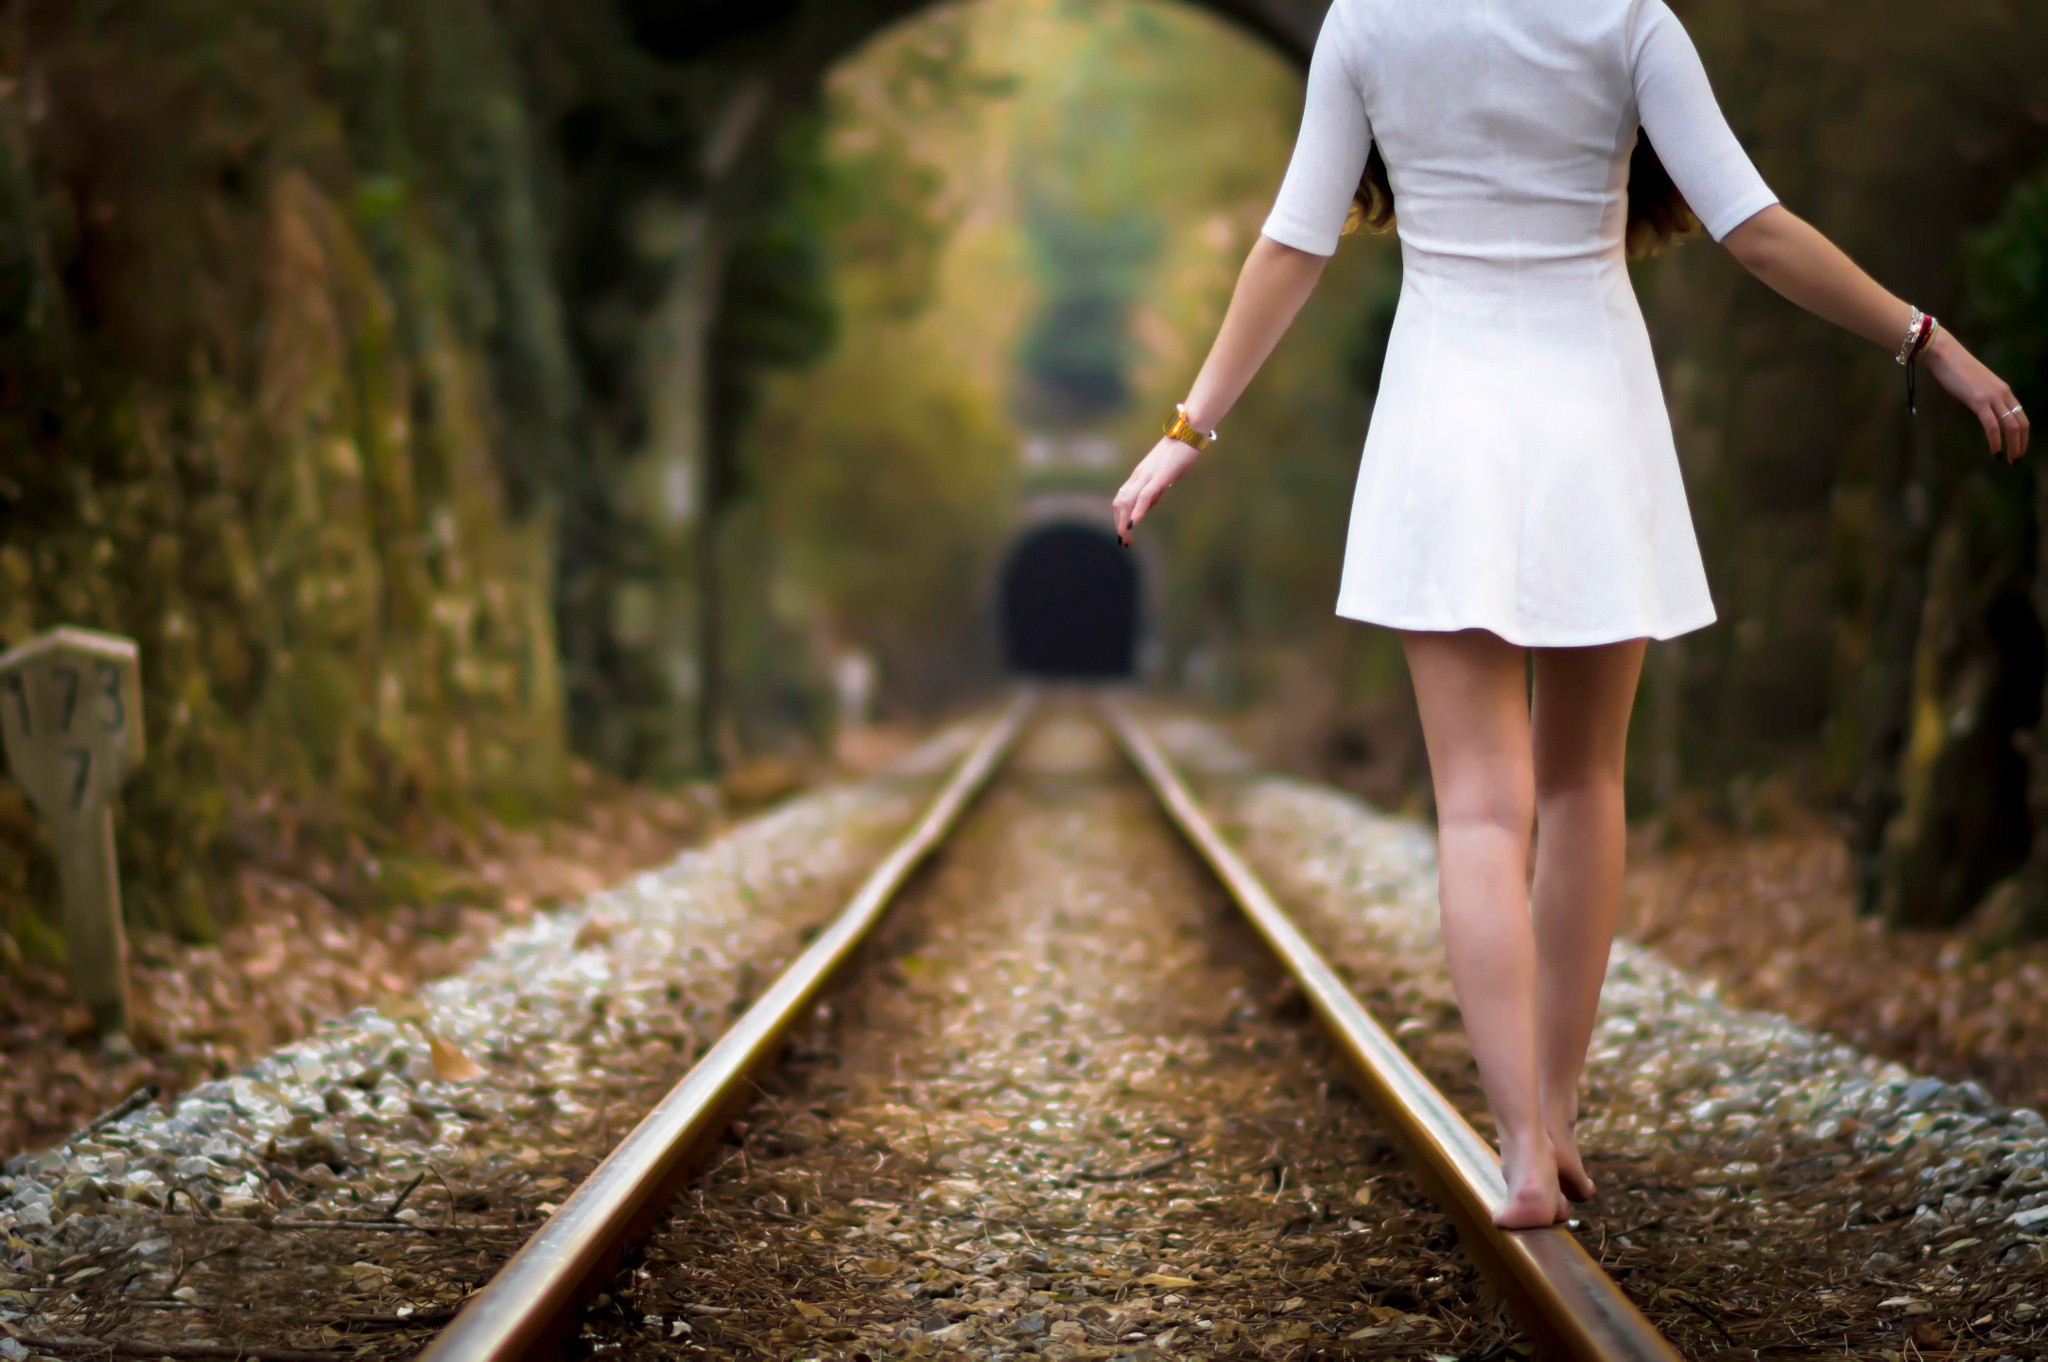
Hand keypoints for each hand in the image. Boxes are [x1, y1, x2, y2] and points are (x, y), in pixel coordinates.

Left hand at [1112, 436, 1202, 544]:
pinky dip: (1137, 511)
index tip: (1124, 533)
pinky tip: (1134, 524)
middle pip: (1121, 503)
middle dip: (1120, 524)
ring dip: (1125, 522)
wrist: (1188, 432)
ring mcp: (1148, 475)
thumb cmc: (1179, 451)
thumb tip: (1148, 505)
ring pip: (1129, 501)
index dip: (1120, 517)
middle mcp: (1139, 476)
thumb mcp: (1165, 474)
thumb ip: (1155, 489)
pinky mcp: (1159, 476)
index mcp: (1139, 475)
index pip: (1122, 499)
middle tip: (1125, 542)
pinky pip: (1145, 496)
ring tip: (1126, 538)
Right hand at [1925, 330, 2028, 464]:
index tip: (2018, 449)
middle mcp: (2003, 394)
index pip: (2021, 416)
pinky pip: (1992, 425)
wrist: (1946, 355)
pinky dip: (1996, 441)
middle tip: (2017, 461)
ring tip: (2009, 461)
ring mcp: (1992, 397)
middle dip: (2021, 445)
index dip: (2023, 435)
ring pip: (2010, 426)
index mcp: (2004, 391)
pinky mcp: (1979, 401)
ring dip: (2012, 446)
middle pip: (2020, 423)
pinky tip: (1995, 453)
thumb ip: (1982, 397)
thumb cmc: (1955, 369)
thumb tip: (1980, 409)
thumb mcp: (1975, 385)